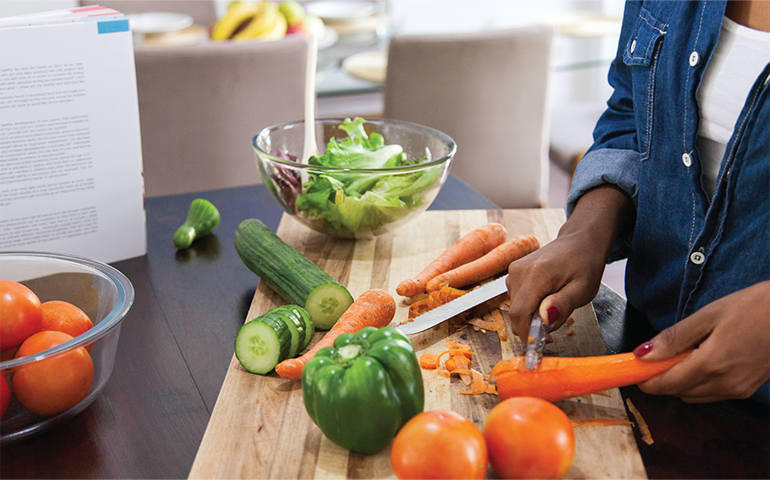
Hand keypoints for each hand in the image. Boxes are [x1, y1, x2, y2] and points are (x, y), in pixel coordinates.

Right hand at [507, 185, 634, 340]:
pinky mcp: (513, 273)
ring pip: (515, 307)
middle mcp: (519, 271)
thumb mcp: (583, 289)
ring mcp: (514, 271)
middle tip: (557, 323)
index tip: (544, 341)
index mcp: (536, 274)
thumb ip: (563, 304)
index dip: (528, 333)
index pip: (519, 313)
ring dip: (532, 316)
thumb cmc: (585, 264)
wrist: (579, 241)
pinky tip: (546, 299)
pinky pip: (517, 299)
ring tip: (554, 306)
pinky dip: (529, 306)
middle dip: (533, 325)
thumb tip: (544, 319)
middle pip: (516, 312)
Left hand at [635, 280, 769, 402]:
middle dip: (663, 377)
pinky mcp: (748, 389)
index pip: (666, 385)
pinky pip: (713, 392)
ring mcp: (739, 389)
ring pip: (695, 395)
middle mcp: (726, 384)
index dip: (645, 380)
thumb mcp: (708, 316)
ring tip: (685, 350)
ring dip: (681, 380)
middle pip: (678, 392)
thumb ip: (674, 338)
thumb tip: (643, 354)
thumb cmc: (755, 308)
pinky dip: (700, 380)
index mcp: (712, 365)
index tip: (633, 370)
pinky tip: (704, 356)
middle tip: (658, 354)